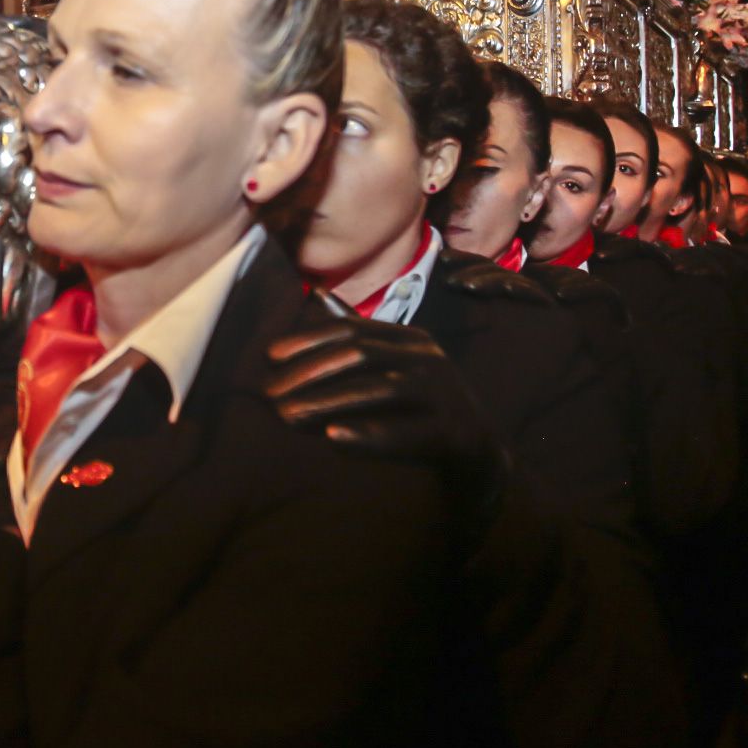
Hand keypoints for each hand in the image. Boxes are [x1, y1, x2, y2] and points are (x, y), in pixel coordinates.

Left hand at [265, 313, 508, 521]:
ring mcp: (446, 393)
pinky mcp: (456, 432)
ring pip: (381, 390)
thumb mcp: (392, 363)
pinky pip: (410, 433)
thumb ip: (358, 333)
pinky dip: (371, 436)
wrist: (478, 454)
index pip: (351, 330)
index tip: (269, 356)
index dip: (308, 340)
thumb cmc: (422, 406)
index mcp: (409, 338)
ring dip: (329, 403)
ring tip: (288, 416)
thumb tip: (317, 294)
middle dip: (310, 373)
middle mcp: (429, 357)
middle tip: (269, 394)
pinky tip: (334, 440)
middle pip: (361, 355)